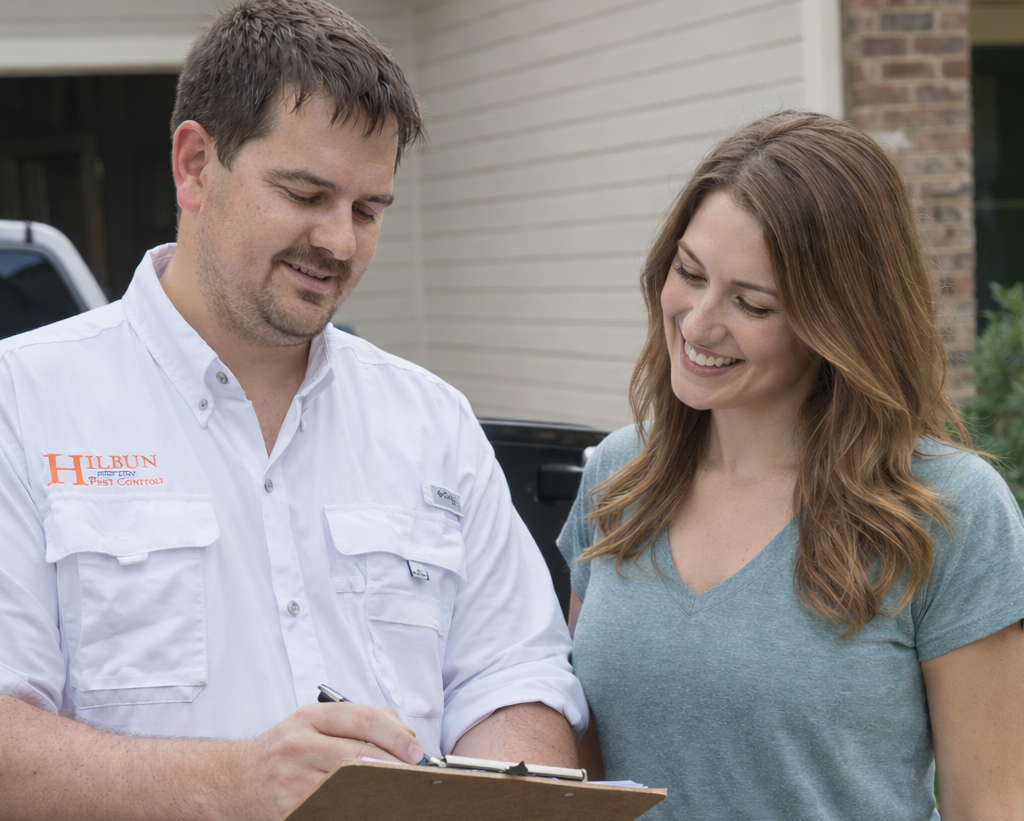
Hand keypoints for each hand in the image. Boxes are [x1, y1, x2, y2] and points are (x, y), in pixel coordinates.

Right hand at [233, 701, 423, 819]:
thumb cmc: (281, 749)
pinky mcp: (288, 808)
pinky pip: (331, 808)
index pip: (362, 719)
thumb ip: (355, 722)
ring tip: (397, 790)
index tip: (415, 749)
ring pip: (348, 784)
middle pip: (359, 753)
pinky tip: (367, 805)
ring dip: (377, 788)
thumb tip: (403, 735)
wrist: (231, 778)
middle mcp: (300, 743)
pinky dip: (353, 807)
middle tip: (414, 773)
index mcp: (310, 717)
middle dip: (393, 764)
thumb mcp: (311, 723)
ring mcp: (293, 778)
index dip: (395, 734)